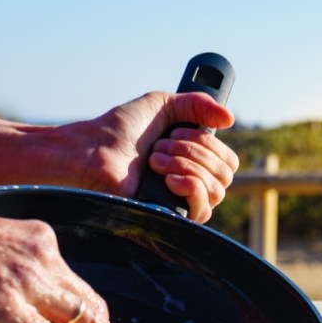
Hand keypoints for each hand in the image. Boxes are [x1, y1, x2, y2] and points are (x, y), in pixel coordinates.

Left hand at [0, 91, 237, 222]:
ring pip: (216, 190)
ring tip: (155, 159)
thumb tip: (230, 118)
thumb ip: (197, 104)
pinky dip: (191, 186)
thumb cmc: (119, 130)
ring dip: (188, 165)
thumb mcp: (162, 104)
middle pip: (225, 175)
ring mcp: (180, 203)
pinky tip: (168, 178)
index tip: (175, 133)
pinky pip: (202, 211)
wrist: (92, 152)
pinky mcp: (169, 218)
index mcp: (192, 161)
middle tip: (160, 147)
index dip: (207, 144)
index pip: (227, 162)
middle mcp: (190, 183)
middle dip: (195, 152)